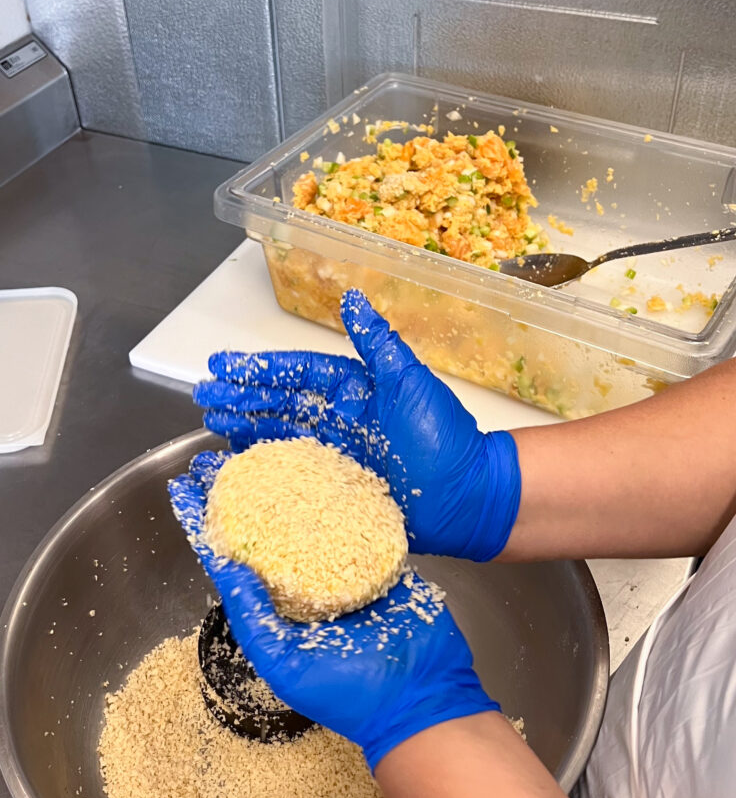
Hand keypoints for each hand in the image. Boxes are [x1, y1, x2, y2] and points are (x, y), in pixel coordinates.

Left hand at [168, 449, 499, 769]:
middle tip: (216, 457)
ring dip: (282, 485)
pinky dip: (341, 494)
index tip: (184, 489)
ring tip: (260, 451)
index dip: (205, 524)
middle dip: (237, 494)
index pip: (230, 560)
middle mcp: (303, 586)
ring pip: (306, 519)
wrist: (424, 694)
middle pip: (263, 530)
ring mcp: (343, 569)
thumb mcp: (286, 665)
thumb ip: (253, 618)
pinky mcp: (380, 558)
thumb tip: (226, 566)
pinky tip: (325, 465)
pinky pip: (358, 520)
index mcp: (275, 611)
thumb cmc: (350, 695)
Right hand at [194, 289, 520, 560]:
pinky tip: (239, 470)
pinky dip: (265, 474)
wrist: (469, 498)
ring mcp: (338, 460)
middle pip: (281, 406)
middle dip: (242, 398)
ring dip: (245, 430)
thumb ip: (378, 344)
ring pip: (281, 440)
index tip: (225, 364)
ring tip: (211, 424)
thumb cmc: (447, 440)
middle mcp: (343, 423)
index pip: (299, 374)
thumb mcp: (411, 382)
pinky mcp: (338, 494)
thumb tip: (352, 299)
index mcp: (357, 393)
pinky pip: (294, 480)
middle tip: (205, 394)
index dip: (261, 369)